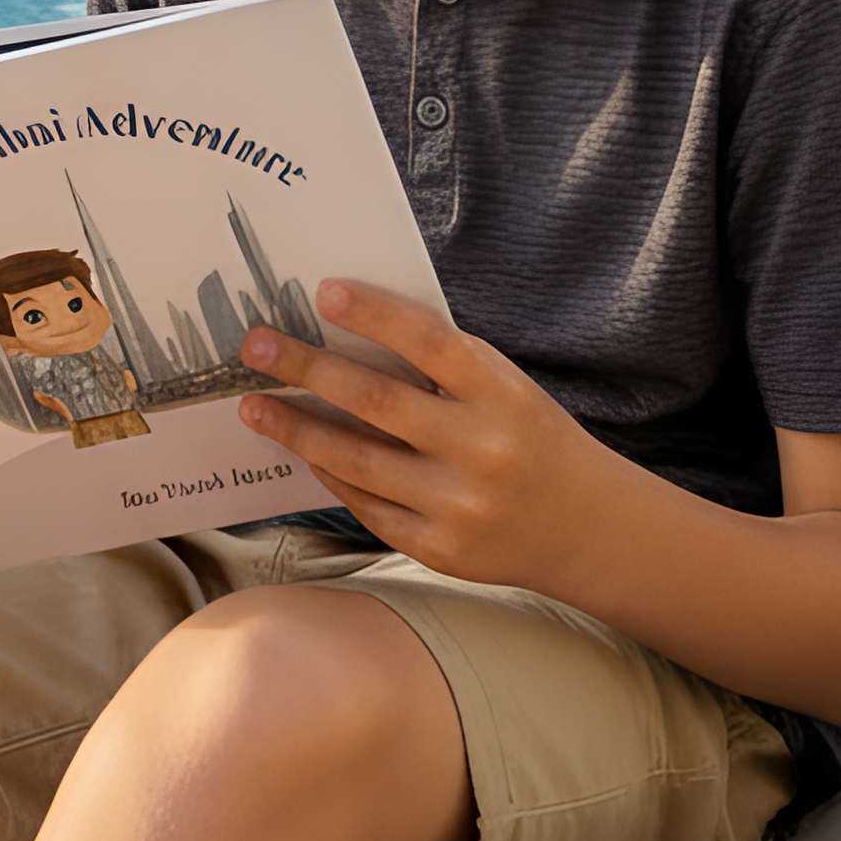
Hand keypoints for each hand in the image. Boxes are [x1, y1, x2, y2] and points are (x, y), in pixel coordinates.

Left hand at [234, 279, 631, 588]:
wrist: (587, 528)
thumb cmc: (527, 435)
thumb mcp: (503, 386)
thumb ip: (440, 363)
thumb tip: (345, 326)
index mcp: (502, 395)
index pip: (430, 343)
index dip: (375, 314)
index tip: (322, 290)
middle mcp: (483, 451)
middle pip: (378, 402)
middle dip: (307, 369)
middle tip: (255, 346)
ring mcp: (462, 506)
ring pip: (359, 461)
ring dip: (297, 429)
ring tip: (254, 405)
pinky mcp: (443, 550)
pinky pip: (368, 506)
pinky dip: (331, 475)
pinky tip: (302, 451)